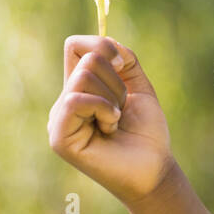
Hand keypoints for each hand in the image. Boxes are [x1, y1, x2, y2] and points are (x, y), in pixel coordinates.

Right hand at [48, 35, 174, 209]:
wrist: (154, 168)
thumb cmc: (146, 132)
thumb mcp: (138, 85)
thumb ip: (124, 59)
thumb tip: (107, 45)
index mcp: (80, 88)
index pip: (75, 46)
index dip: (102, 46)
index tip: (123, 65)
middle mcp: (65, 101)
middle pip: (86, 58)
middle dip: (116, 80)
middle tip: (122, 110)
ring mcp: (59, 119)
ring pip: (83, 77)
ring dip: (113, 97)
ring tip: (115, 121)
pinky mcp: (59, 137)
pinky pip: (76, 100)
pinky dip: (103, 107)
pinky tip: (111, 127)